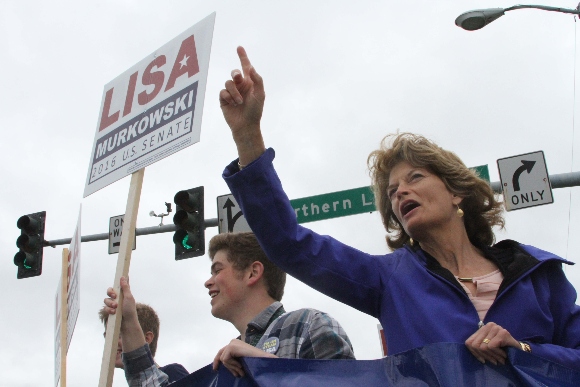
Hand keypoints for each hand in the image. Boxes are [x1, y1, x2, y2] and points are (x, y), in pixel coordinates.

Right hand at [103, 276, 144, 352]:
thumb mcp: (129, 298)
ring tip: (115, 307)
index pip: (117, 286)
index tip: (117, 281)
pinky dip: (108, 310)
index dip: (116, 283)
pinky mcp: (109, 312)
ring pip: (106, 300)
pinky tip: (113, 312)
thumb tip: (123, 277)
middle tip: (114, 296)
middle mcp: (117, 298)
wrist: (127, 324)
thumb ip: (125, 288)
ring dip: (110, 303)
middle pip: (109, 292)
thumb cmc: (130, 310)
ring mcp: (113, 305)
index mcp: (123, 294)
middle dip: (110, 293)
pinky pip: (105, 308)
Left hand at [213, 339, 276, 376]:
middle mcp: (232, 341)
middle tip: (235, 374)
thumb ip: (232, 359)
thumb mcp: (240, 360)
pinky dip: (232, 365)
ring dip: (232, 367)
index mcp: (235, 344)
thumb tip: (221, 363)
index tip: (215, 369)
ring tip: (241, 370)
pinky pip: (225, 359)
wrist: (262, 359)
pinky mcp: (232, 347)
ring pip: (223, 359)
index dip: (217, 360)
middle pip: (220, 355)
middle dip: (225, 366)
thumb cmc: (253, 361)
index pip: (222, 352)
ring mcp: (232, 343)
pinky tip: (240, 366)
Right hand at [219, 46, 265, 165]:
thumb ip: (257, 80)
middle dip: (236, 74)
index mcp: (250, 83)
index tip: (239, 48)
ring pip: (228, 82)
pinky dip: (228, 97)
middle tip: (238, 78)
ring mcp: (231, 92)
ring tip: (239, 102)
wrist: (246, 126)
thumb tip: (251, 67)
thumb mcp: (260, 95)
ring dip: (234, 92)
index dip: (243, 57)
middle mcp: (240, 86)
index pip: (246, 67)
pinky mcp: (224, 99)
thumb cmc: (255, 111)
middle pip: (234, 72)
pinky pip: (223, 92)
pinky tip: (233, 104)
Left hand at [465, 322, 520, 364]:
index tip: (483, 359)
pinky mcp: (503, 333)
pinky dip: (497, 354)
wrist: (519, 350)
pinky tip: (503, 355)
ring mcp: (496, 328)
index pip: (469, 342)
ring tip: (499, 359)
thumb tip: (468, 345)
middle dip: (484, 356)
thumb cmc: (502, 349)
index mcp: (482, 328)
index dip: (475, 353)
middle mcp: (489, 325)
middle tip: (493, 361)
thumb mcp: (487, 346)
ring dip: (492, 356)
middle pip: (475, 345)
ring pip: (483, 347)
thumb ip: (477, 344)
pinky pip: (491, 346)